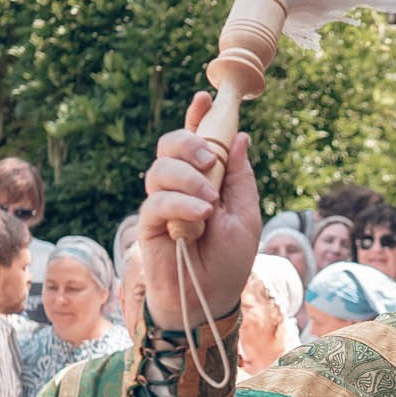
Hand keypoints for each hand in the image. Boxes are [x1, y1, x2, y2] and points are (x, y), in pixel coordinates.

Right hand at [138, 91, 261, 329]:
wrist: (210, 298)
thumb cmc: (230, 260)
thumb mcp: (247, 215)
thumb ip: (240, 177)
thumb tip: (240, 136)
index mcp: (207, 178)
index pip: (198, 139)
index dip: (198, 116)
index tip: (204, 97)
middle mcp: (182, 185)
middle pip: (172, 144)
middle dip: (191, 142)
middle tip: (212, 160)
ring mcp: (163, 203)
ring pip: (161, 168)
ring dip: (188, 178)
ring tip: (209, 203)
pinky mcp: (148, 223)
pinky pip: (157, 200)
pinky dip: (180, 203)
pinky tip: (199, 216)